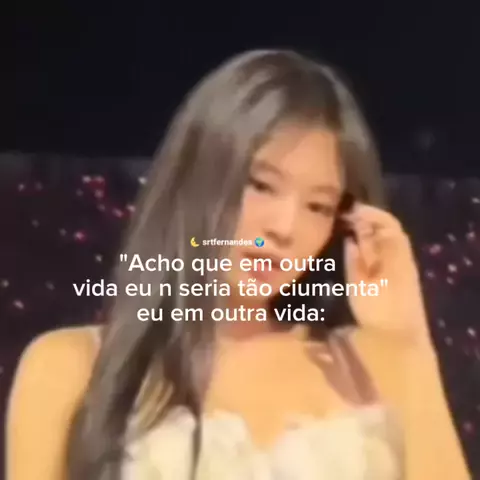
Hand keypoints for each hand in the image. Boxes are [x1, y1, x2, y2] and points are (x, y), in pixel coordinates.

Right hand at [342, 203, 431, 346]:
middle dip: (363, 223)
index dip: (368, 213)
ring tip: (341, 232)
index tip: (346, 210)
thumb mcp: (361, 283)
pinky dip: (367, 249)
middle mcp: (399, 256)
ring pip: (381, 244)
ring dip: (364, 236)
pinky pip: (380, 255)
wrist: (399, 340)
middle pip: (383, 231)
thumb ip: (355, 258)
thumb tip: (350, 237)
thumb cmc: (379, 310)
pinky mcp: (393, 280)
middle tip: (338, 220)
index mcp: (395, 252)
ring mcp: (398, 268)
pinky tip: (352, 252)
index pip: (386, 222)